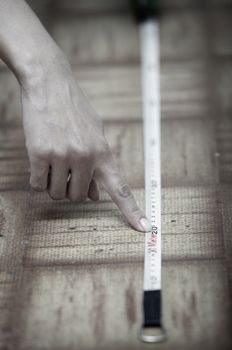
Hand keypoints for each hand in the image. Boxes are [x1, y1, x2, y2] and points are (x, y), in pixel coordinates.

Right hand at [21, 54, 150, 231]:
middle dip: (71, 189)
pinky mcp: (40, 153)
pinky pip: (37, 185)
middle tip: (66, 171)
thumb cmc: (74, 111)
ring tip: (53, 163)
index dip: (132, 211)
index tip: (144, 228)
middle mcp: (86, 157)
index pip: (120, 188)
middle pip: (77, 198)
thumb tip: (96, 197)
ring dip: (53, 185)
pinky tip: (39, 162)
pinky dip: (37, 179)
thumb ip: (98, 166)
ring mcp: (63, 156)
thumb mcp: (95, 135)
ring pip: (57, 194)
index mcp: (103, 153)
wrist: (51, 85)